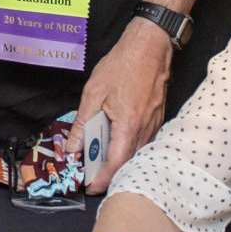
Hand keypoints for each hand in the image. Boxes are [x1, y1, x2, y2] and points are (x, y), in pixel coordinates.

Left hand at [74, 20, 171, 192]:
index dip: (103, 179)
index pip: (116, 163)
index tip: (90, 186)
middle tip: (91, 176)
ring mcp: (154, 123)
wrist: (151, 44)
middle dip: (109, 173)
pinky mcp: (157, 116)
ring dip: (119, 160)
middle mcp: (145, 128)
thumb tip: (73, 146)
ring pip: (137, 152)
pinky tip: (116, 141)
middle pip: (128, 162)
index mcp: (128, 124)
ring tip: (99, 160)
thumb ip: (83, 122)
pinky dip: (128, 146)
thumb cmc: (124, 64)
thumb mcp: (94, 92)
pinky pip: (143, 140)